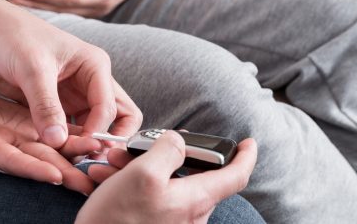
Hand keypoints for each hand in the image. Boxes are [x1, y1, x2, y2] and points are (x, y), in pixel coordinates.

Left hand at [0, 0, 142, 148]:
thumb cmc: (12, 38)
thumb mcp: (32, 70)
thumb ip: (46, 105)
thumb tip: (57, 141)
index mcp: (94, 65)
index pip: (109, 105)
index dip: (98, 130)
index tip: (81, 149)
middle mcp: (90, 81)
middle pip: (118, 116)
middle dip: (110, 139)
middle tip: (94, 160)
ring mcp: (75, 95)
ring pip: (96, 127)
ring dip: (89, 145)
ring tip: (75, 163)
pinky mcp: (58, 106)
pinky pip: (72, 130)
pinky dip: (70, 144)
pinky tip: (59, 156)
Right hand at [0, 81, 101, 193]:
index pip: (14, 161)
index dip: (34, 169)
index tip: (54, 176)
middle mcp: (10, 144)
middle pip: (41, 160)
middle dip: (65, 171)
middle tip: (88, 181)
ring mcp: (23, 136)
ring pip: (54, 148)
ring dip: (76, 155)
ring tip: (99, 160)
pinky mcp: (32, 125)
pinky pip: (57, 133)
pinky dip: (75, 137)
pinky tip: (95, 139)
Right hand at [76, 132, 257, 223]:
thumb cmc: (117, 219)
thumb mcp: (142, 173)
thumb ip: (168, 149)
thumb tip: (179, 141)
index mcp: (195, 200)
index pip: (235, 176)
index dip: (244, 156)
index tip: (247, 143)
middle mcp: (190, 216)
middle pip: (191, 174)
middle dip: (164, 153)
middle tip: (139, 146)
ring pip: (166, 183)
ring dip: (139, 167)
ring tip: (113, 163)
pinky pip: (152, 199)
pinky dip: (132, 184)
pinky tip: (109, 180)